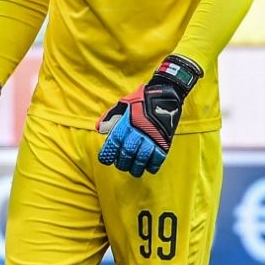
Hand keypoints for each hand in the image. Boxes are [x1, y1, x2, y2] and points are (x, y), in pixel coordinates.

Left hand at [98, 55, 201, 176]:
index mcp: (126, 123)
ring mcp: (152, 137)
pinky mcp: (164, 141)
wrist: (165, 94)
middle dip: (122, 163)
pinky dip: (152, 166)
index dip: (108, 154)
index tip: (106, 160)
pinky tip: (149, 168)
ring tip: (134, 171)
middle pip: (127, 154)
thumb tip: (99, 129)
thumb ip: (110, 117)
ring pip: (141, 159)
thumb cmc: (141, 99)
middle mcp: (138, 132)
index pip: (113, 143)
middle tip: (121, 165)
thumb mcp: (123, 104)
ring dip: (136, 168)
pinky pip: (157, 158)